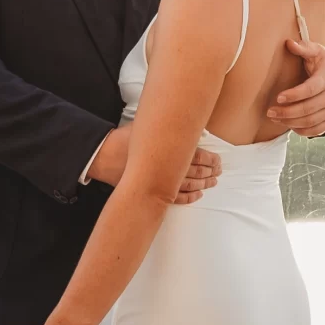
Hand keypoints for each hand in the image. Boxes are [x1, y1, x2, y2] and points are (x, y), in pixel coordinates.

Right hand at [88, 126, 221, 201]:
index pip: (199, 156)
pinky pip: (176, 198)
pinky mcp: (153, 192)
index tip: (218, 161)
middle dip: (211, 172)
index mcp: (170, 151)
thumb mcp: (148, 127)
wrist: (105, 157)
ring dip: (203, 184)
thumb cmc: (126, 140)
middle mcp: (168, 168)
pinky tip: (197, 194)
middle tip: (219, 171)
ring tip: (212, 183)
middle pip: (197, 172)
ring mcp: (161, 182)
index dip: (212, 161)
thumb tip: (189, 126)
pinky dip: (189, 197)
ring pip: (189, 186)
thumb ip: (170, 127)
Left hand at [268, 41, 324, 135]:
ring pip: (310, 122)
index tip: (278, 98)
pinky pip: (316, 130)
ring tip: (275, 118)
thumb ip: (304, 47)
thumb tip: (289, 43)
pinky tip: (290, 125)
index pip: (309, 90)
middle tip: (270, 112)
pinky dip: (301, 131)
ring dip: (290, 122)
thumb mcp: (318, 52)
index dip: (293, 95)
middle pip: (308, 109)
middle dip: (287, 112)